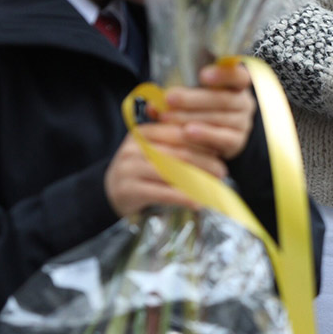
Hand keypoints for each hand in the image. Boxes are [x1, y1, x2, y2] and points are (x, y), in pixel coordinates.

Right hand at [104, 124, 230, 217]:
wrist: (110, 191)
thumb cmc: (141, 167)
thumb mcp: (153, 148)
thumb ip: (175, 141)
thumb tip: (214, 143)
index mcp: (143, 131)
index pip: (179, 132)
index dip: (201, 141)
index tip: (220, 150)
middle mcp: (135, 147)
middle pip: (178, 153)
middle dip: (204, 162)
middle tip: (222, 170)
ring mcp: (129, 168)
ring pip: (172, 172)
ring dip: (197, 180)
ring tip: (214, 186)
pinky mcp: (130, 190)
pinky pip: (162, 193)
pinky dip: (183, 198)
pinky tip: (198, 202)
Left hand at [163, 62, 255, 159]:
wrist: (218, 136)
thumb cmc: (203, 109)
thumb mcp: (194, 96)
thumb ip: (178, 95)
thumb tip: (152, 103)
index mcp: (236, 85)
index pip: (238, 76)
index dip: (223, 74)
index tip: (202, 75)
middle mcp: (243, 103)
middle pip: (223, 99)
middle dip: (193, 98)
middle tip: (168, 98)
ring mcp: (242, 123)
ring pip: (219, 118)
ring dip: (191, 117)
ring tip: (168, 118)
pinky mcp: (237, 142)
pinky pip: (222, 138)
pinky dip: (204, 134)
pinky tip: (187, 132)